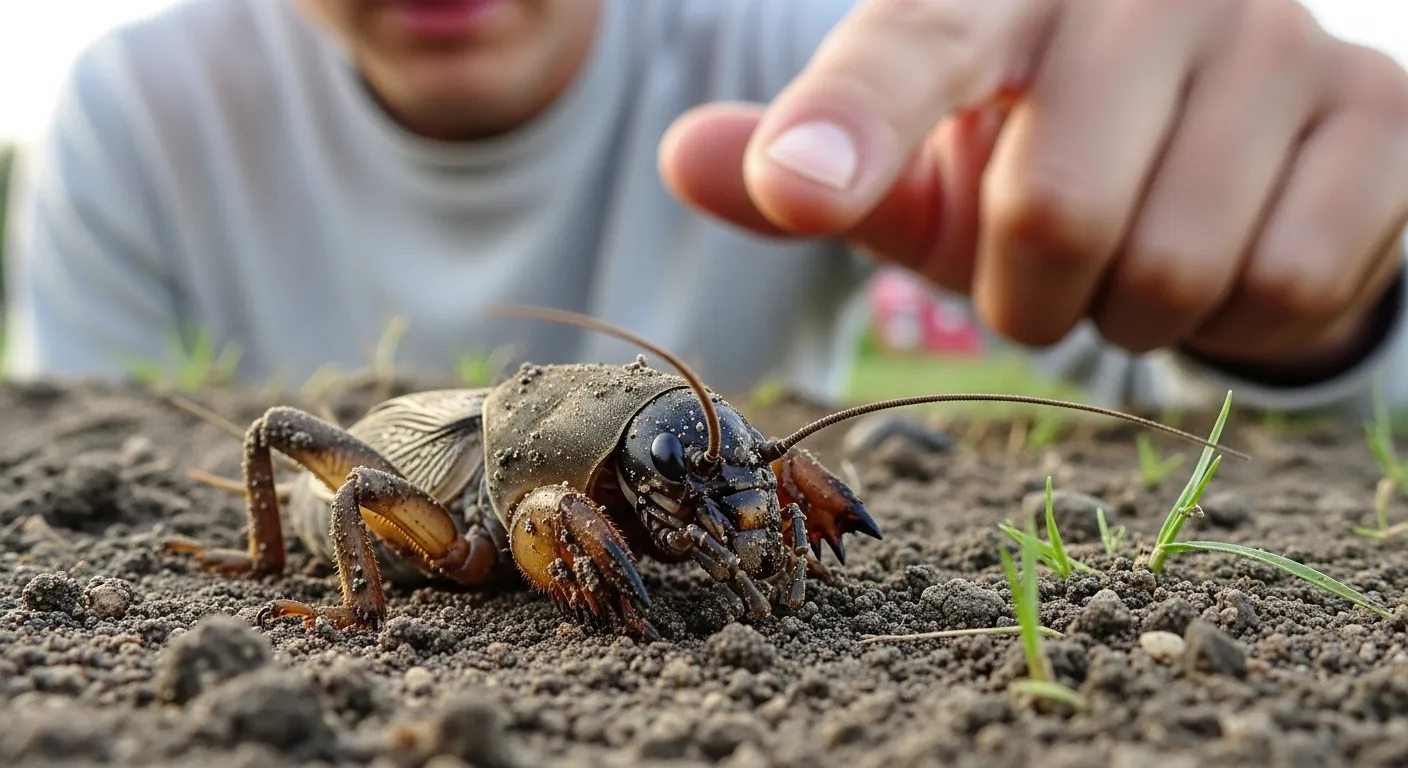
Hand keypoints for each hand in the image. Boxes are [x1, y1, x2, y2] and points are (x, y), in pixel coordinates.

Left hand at [659, 0, 1407, 373]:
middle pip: (1053, 214)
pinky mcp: (1378, 115)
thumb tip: (688, 162)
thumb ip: (804, 158)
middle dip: (1026, 292)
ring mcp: (1277, 39)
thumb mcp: (911, 162)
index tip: (799, 189)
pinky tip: (1222, 251)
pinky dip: (1226, 317)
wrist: (1218, 144)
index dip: (855, 123)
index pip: (918, 43)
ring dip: (1123, 310)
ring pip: (1168, 268)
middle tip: (1040, 259)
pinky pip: (1281, 285)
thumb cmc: (1030, 153)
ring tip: (1130, 248)